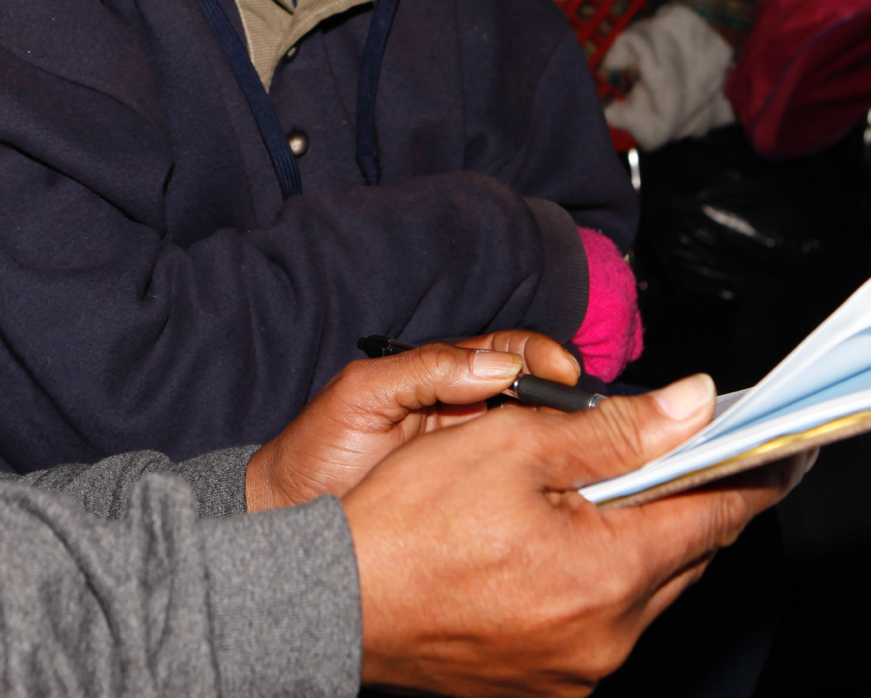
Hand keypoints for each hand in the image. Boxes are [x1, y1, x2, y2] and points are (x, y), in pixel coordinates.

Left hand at [245, 332, 582, 510]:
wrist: (288, 516)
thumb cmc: (317, 449)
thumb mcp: (363, 395)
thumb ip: (423, 369)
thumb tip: (497, 366)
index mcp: (442, 375)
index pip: (510, 353)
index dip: (541, 357)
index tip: (560, 372)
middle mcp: (465, 411)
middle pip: (536, 397)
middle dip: (566, 402)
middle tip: (582, 418)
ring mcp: (472, 458)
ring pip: (534, 443)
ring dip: (562, 444)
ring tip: (579, 454)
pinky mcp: (472, 502)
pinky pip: (516, 487)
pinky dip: (543, 484)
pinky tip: (558, 492)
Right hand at [345, 373, 810, 697]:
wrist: (328, 603)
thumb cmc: (406, 521)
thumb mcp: (513, 446)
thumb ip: (616, 430)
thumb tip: (695, 407)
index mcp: (610, 575)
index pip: (717, 516)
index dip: (754, 474)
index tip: (787, 450)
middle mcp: (607, 639)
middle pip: (683, 556)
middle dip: (687, 500)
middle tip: (684, 452)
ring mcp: (574, 671)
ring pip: (642, 592)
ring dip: (638, 541)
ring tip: (606, 491)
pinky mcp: (540, 684)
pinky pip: (598, 624)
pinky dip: (596, 580)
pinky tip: (560, 544)